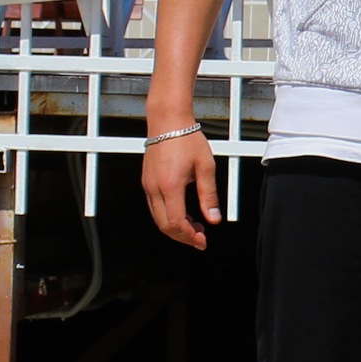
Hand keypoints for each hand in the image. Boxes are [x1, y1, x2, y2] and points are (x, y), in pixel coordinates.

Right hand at [143, 128, 221, 249]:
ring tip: (196, 225)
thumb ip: (209, 195)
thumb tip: (214, 219)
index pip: (176, 222)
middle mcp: (154, 188)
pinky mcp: (146, 182)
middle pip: (164, 225)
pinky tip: (184, 212)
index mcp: (170, 186)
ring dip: (176, 227)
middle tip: (201, 237)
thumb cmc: (187, 139)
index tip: (203, 240)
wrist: (167, 121)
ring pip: (158, 218)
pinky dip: (168, 216)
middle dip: (183, 236)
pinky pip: (155, 207)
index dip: (189, 236)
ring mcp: (147, 185)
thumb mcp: (206, 167)